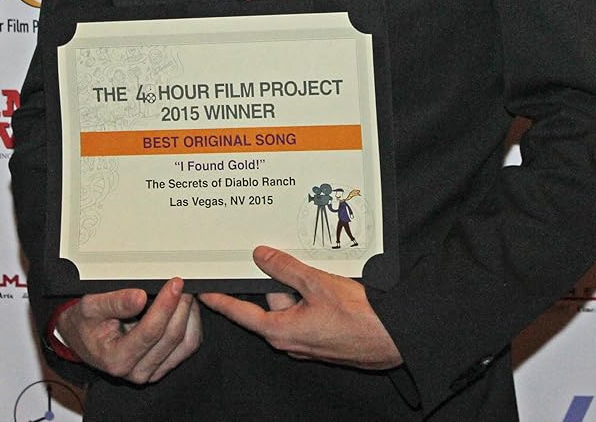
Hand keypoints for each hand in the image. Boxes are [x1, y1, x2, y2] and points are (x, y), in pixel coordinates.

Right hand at [57, 278, 201, 383]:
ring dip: (190, 315)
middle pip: (172, 337)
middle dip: (181, 306)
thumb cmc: (86, 322)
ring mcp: (152, 371)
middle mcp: (136, 371)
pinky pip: (188, 346)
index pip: (151, 332)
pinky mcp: (163, 365)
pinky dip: (192, 324)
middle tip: (182, 282)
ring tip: (184, 292)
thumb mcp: (90, 307)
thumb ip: (114, 302)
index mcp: (117, 360)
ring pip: (186, 343)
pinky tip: (184, 307)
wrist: (83, 337)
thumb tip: (139, 297)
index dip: (166, 305)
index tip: (175, 283)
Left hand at [199, 246, 401, 369]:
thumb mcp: (317, 284)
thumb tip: (260, 256)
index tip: (204, 293)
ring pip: (292, 304)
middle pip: (271, 302)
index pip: (242, 313)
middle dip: (277, 279)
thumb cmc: (357, 317)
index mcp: (281, 330)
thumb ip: (286, 268)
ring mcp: (307, 341)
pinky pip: (307, 310)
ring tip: (314, 268)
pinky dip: (310, 294)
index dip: (221, 301)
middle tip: (277, 254)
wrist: (391, 338)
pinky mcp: (322, 337)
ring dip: (298, 285)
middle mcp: (290, 340)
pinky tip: (326, 281)